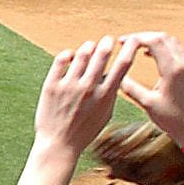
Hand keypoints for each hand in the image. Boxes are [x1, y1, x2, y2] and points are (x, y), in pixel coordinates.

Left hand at [35, 36, 136, 153]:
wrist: (58, 145)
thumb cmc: (84, 131)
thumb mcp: (105, 114)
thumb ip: (111, 93)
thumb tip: (114, 74)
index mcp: (105, 95)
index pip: (123, 64)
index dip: (129, 48)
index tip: (131, 40)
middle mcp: (88, 88)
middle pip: (102, 54)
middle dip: (107, 42)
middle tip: (107, 40)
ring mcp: (69, 86)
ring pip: (81, 54)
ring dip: (88, 47)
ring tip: (89, 47)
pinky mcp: (52, 86)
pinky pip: (60, 61)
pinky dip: (68, 54)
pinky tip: (70, 55)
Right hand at [114, 31, 183, 144]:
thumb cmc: (172, 120)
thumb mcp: (147, 103)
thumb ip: (130, 87)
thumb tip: (115, 76)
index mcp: (173, 70)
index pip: (154, 41)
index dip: (136, 38)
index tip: (122, 42)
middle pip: (164, 37)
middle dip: (144, 36)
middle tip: (128, 42)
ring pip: (173, 42)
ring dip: (155, 41)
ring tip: (138, 47)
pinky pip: (178, 51)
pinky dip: (164, 48)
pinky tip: (152, 56)